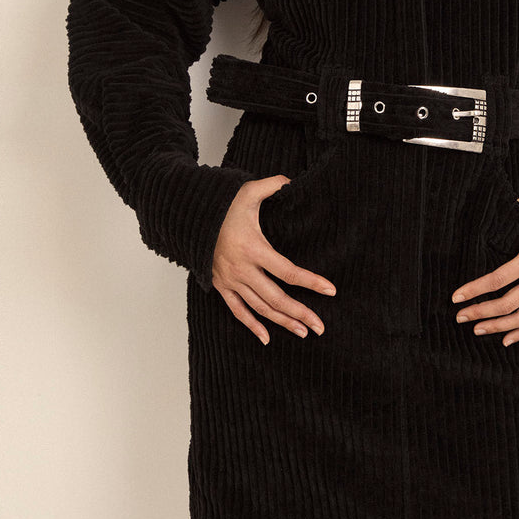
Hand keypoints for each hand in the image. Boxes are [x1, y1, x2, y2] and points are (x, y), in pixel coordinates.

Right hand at [212, 175, 336, 344]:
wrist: (188, 217)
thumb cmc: (221, 204)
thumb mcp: (248, 191)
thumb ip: (274, 185)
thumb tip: (293, 180)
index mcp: (253, 249)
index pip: (288, 272)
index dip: (311, 282)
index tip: (331, 291)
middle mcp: (242, 269)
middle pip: (276, 298)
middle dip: (300, 313)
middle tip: (320, 327)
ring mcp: (230, 280)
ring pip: (259, 309)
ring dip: (282, 322)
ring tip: (303, 332)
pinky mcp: (221, 286)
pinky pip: (237, 311)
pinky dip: (252, 326)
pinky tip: (267, 338)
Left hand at [452, 199, 518, 345]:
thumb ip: (512, 211)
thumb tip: (488, 204)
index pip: (498, 278)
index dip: (475, 289)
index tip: (456, 297)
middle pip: (508, 304)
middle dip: (481, 312)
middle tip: (460, 317)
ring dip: (498, 326)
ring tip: (476, 329)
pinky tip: (505, 340)